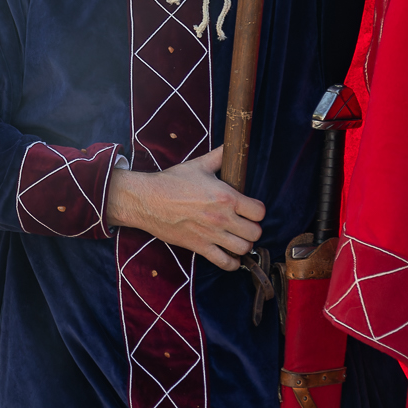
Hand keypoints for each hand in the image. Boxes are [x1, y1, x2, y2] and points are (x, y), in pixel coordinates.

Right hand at [105, 147, 265, 270]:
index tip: (250, 210)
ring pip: (244, 249)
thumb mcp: (198, 165)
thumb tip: (230, 144)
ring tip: (237, 238)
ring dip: (243, 244)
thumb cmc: (171, 182)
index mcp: (226, 197)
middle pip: (255, 232)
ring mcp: (211, 235)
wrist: (147, 200)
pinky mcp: (199, 247)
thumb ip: (219, 156)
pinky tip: (229, 255)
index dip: (257, 211)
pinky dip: (231, 263)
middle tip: (244, 224)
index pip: (259, 212)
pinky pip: (225, 263)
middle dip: (252, 229)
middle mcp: (222, 218)